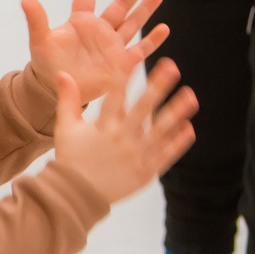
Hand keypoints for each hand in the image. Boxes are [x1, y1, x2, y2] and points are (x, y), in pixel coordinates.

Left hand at [23, 0, 168, 109]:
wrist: (59, 90)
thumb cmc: (47, 64)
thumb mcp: (41, 42)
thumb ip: (36, 21)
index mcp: (80, 21)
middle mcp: (99, 30)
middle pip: (120, 5)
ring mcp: (112, 45)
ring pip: (132, 23)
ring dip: (145, 10)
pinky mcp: (120, 63)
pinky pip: (140, 50)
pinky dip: (152, 41)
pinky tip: (164, 28)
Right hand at [50, 60, 196, 205]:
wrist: (76, 196)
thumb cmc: (71, 159)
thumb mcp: (66, 128)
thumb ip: (68, 100)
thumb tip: (63, 73)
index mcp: (102, 127)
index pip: (115, 95)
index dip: (124, 75)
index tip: (134, 57)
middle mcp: (121, 139)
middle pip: (142, 109)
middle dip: (157, 86)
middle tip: (172, 67)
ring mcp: (136, 156)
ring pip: (160, 130)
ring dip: (176, 112)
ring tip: (191, 96)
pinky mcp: (145, 171)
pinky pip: (165, 155)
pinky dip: (178, 142)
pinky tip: (189, 128)